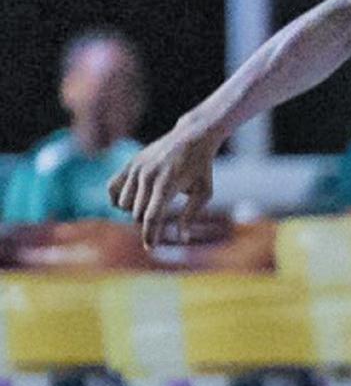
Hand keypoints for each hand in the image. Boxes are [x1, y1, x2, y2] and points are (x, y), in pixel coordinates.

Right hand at [108, 121, 220, 247]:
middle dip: (148, 224)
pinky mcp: (130, 164)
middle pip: (138, 214)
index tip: (151, 248)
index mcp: (167, 185)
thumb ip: (190, 216)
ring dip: (135, 212)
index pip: (152, 217)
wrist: (192, 137)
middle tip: (161, 222)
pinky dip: (118, 199)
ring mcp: (136, 169)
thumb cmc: (201, 168)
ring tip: (151, 206)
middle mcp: (147, 176)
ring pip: (124, 204)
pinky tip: (131, 201)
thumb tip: (182, 239)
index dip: (150, 235)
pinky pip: (112, 187)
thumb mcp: (203, 193)